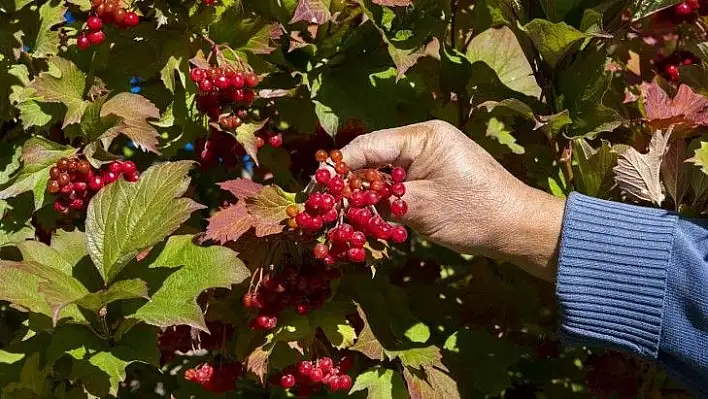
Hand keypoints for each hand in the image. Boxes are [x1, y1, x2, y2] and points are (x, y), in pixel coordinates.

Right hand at [341, 120, 564, 281]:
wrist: (518, 227)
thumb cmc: (474, 215)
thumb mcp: (421, 208)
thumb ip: (379, 200)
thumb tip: (344, 202)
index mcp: (422, 137)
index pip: (367, 147)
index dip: (337, 169)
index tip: (315, 190)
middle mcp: (423, 140)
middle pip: (371, 157)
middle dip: (347, 183)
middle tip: (322, 207)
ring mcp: (429, 157)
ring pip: (383, 171)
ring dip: (363, 193)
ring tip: (338, 214)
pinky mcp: (433, 175)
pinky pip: (398, 182)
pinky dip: (381, 198)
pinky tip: (366, 215)